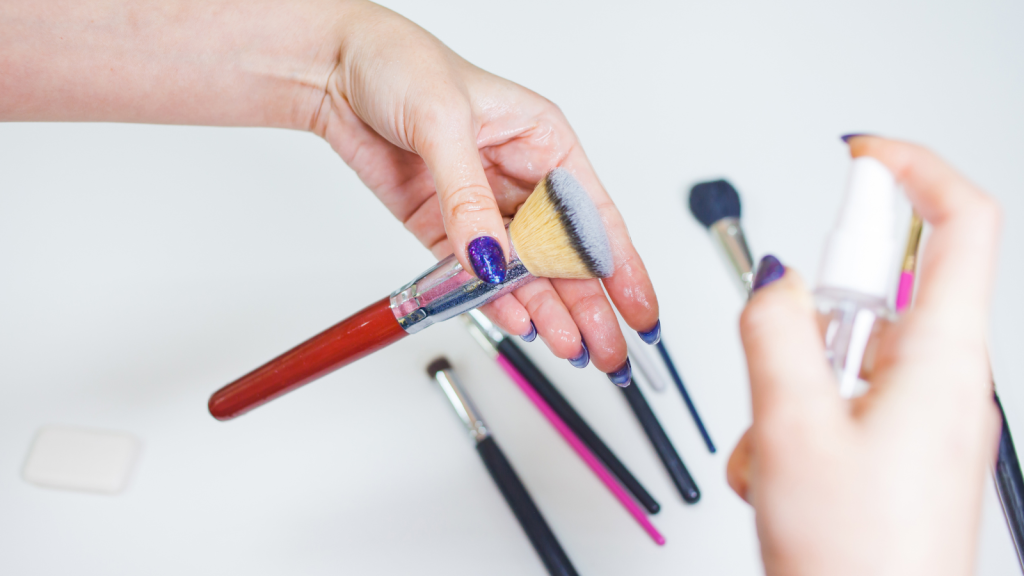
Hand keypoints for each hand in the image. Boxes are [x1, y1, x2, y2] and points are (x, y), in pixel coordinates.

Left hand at [316, 2, 657, 376]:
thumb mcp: (443, 120)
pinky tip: (521, 325)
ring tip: (570, 351)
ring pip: (526, 272)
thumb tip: (491, 257)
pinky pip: (477, 275)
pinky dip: (497, 302)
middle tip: (608, 353)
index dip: (623, 268)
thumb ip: (468, 196)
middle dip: (591, 306)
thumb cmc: (401, 64)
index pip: (593, 216)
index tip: (641, 311)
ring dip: (548, 312)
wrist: (334, 70)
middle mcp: (520, 178)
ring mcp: (483, 208)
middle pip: (565, 255)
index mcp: (543, 141)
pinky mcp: (447, 228)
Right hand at [727, 136, 1000, 574]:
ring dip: (791, 383)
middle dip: (813, 313)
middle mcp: (943, 382)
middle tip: (784, 356)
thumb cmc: (860, 561)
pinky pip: (841, 398)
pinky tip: (782, 469)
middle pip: (881, 290)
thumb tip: (774, 280)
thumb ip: (775, 335)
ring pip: (847, 352)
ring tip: (779, 442)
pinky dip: (796, 419)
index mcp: (941, 361)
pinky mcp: (896, 447)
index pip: (959, 223)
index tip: (862, 155)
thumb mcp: (794, 431)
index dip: (913, 171)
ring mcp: (921, 418)